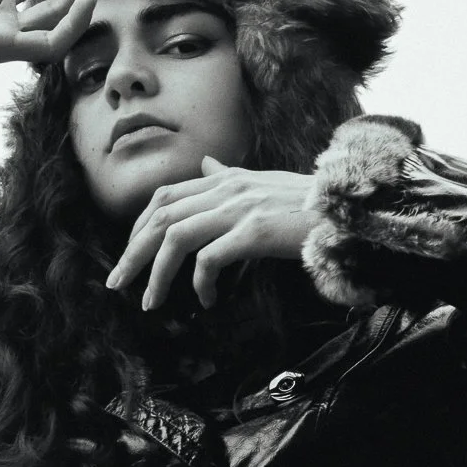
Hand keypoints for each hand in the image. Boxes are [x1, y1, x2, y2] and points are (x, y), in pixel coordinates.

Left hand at [106, 158, 317, 310]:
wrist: (349, 209)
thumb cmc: (310, 205)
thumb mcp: (265, 183)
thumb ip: (229, 176)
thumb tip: (204, 164)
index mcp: (226, 178)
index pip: (165, 196)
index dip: (138, 226)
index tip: (129, 255)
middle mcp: (227, 189)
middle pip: (160, 217)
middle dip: (133, 253)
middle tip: (118, 284)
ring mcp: (240, 208)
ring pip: (176, 238)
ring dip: (156, 274)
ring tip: (150, 302)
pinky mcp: (254, 231)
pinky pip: (209, 259)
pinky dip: (199, 283)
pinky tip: (206, 301)